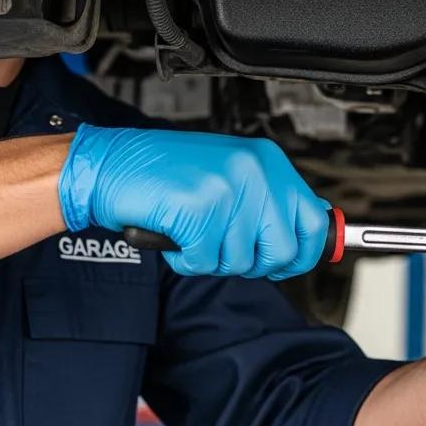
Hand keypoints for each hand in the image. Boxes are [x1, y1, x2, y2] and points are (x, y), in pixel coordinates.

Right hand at [58, 124, 327, 277]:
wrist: (110, 164)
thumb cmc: (167, 174)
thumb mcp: (234, 175)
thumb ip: (271, 200)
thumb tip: (313, 226)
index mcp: (268, 161)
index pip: (315, 222)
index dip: (304, 254)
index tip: (287, 264)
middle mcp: (254, 171)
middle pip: (283, 251)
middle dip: (254, 264)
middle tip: (226, 250)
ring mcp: (227, 190)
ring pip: (242, 261)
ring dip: (212, 259)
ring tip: (192, 232)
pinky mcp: (199, 211)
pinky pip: (205, 262)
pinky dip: (185, 260)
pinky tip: (174, 235)